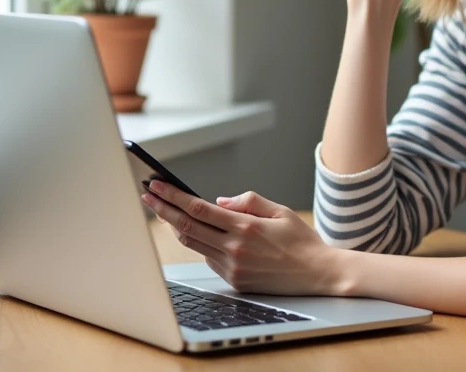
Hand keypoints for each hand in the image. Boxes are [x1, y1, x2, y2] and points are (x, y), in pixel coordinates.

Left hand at [141, 182, 343, 296]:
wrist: (318, 274)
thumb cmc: (302, 241)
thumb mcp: (280, 211)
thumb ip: (249, 201)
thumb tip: (219, 201)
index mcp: (245, 227)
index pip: (199, 208)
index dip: (174, 196)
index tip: (157, 185)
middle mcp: (235, 248)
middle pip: (187, 227)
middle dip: (163, 209)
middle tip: (147, 195)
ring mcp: (232, 267)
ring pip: (193, 244)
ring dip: (175, 227)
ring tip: (163, 211)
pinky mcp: (234, 281)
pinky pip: (209, 258)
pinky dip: (201, 243)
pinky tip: (199, 233)